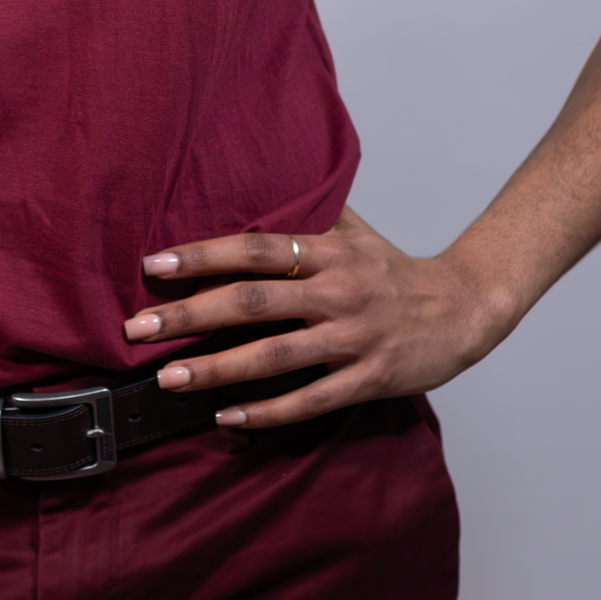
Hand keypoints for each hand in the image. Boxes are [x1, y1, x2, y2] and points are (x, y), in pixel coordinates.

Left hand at [123, 206, 510, 427]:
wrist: (463, 309)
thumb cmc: (393, 270)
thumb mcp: (354, 231)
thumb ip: (307, 213)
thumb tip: (255, 182)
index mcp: (328, 252)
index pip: (255, 249)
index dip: (202, 256)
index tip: (153, 266)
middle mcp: (337, 292)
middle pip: (253, 302)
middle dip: (190, 317)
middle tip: (137, 330)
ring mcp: (353, 339)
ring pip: (275, 357)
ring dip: (217, 370)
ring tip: (169, 379)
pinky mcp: (369, 380)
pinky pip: (310, 400)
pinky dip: (266, 412)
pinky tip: (225, 417)